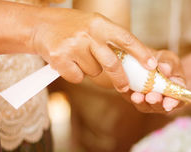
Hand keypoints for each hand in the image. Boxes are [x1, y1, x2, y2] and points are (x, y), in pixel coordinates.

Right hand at [32, 7, 156, 91]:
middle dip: (121, 79)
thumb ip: (111, 40)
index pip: (126, 39)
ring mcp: (73, 45)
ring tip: (78, 57)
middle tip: (124, 87)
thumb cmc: (72, 27)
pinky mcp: (60, 58)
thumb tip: (135, 62)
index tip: (152, 65)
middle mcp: (88, 33)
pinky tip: (67, 62)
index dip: (141, 53)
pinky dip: (74, 75)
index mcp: (100, 23)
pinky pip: (78, 77)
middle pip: (113, 64)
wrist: (38, 25)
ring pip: (94, 72)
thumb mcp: (94, 25)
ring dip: (90, 70)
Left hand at [123, 49, 184, 112]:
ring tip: (136, 96)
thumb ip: (170, 65)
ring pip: (144, 106)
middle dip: (155, 102)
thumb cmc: (164, 61)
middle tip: (151, 97)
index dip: (173, 103)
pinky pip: (130, 98)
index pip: (177, 101)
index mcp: (176, 93)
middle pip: (160, 106)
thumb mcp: (170, 59)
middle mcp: (163, 101)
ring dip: (141, 102)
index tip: (168, 103)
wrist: (147, 60)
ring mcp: (147, 102)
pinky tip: (126, 90)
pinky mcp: (133, 97)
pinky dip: (128, 95)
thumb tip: (165, 69)